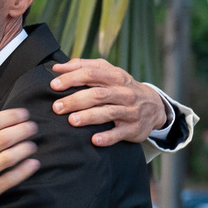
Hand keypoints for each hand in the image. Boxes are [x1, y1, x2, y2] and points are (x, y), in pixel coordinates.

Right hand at [0, 103, 39, 207]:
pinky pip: (8, 180)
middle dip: (22, 129)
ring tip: (31, 144)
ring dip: (25, 148)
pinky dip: (24, 170)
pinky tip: (32, 163)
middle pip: (2, 139)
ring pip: (7, 158)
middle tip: (32, 127)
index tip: (22, 114)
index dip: (11, 116)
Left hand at [50, 59, 167, 145]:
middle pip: (97, 94)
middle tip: (56, 107)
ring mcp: (130, 111)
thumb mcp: (109, 72)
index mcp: (115, 77)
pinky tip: (95, 140)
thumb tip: (57, 67)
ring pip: (108, 112)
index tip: (54, 85)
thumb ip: (83, 66)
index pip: (91, 74)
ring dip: (89, 116)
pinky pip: (120, 133)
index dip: (71, 78)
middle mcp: (123, 93)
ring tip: (72, 120)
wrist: (154, 106)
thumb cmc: (122, 87)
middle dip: (75, 100)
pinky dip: (108, 137)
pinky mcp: (134, 128)